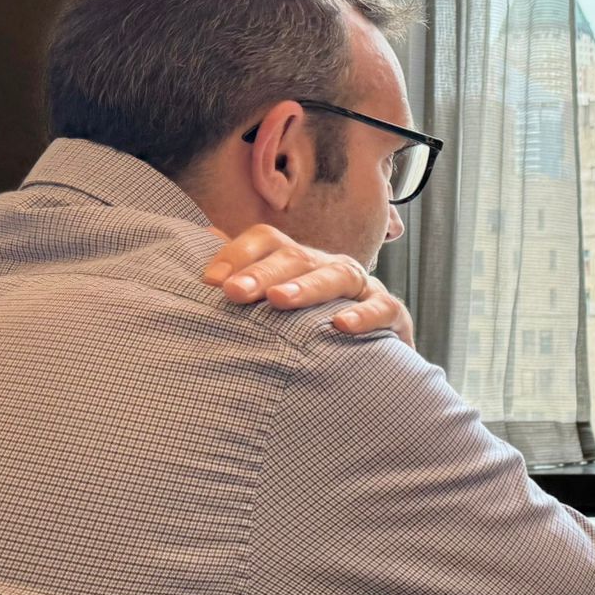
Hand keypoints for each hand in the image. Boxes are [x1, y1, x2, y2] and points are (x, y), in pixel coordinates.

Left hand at [202, 224, 413, 346]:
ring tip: (280, 300)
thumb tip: (202, 234)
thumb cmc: (313, 326)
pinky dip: (365, 314)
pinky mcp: (393, 315)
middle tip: (234, 292)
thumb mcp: (278, 299)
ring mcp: (363, 288)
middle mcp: (329, 266)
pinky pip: (383, 308)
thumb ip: (244, 270)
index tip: (210, 282)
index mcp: (299, 261)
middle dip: (263, 273)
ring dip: (307, 287)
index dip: (238, 254)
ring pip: (337, 275)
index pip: (267, 240)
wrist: (375, 359)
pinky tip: (340, 326)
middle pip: (296, 257)